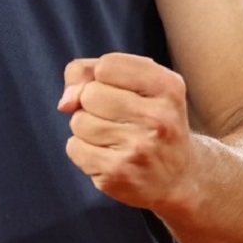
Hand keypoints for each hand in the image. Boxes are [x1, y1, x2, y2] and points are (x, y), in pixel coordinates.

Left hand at [58, 52, 194, 211]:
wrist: (178, 177)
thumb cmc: (149, 119)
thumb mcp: (138, 83)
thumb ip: (90, 72)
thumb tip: (65, 103)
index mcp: (168, 86)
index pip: (106, 65)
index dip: (103, 76)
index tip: (121, 90)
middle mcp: (158, 117)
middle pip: (89, 94)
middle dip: (92, 104)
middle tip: (117, 118)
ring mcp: (139, 148)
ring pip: (79, 121)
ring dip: (87, 128)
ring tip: (114, 137)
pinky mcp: (118, 173)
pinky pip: (74, 148)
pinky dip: (83, 150)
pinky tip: (107, 155)